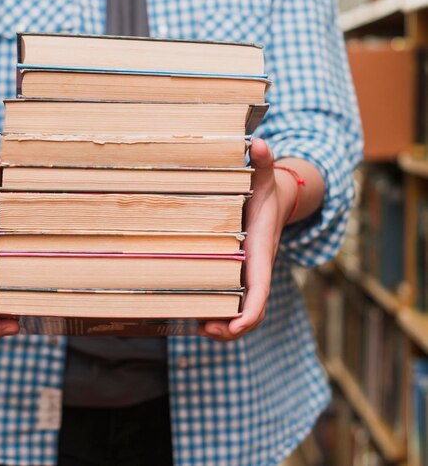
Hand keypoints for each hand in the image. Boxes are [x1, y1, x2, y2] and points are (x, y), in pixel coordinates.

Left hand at [200, 138, 295, 341]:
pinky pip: (232, 300)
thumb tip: (258, 142)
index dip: (249, 314)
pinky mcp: (239, 273)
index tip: (233, 326)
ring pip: (240, 311)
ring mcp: (248, 275)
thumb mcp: (265, 177)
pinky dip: (217, 310)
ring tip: (194, 322)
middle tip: (202, 327)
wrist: (277, 201)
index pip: (260, 291)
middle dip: (229, 328)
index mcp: (261, 253)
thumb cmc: (267, 191)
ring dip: (221, 324)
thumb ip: (263, 161)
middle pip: (250, 312)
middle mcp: (256, 269)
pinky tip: (194, 307)